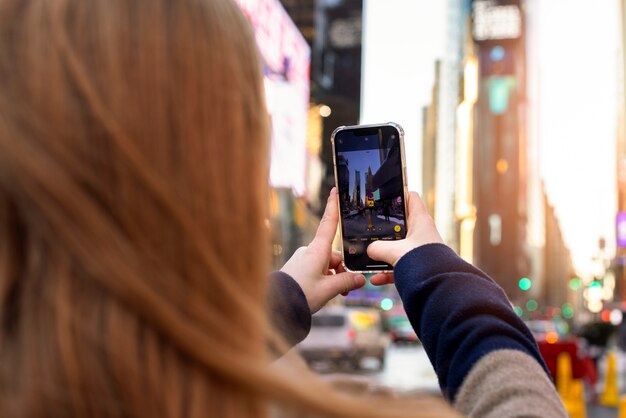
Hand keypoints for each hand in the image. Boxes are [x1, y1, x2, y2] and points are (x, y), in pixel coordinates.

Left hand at [280, 188, 365, 312]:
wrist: (277, 306)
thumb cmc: (301, 294)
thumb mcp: (329, 290)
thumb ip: (346, 282)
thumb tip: (360, 279)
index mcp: (317, 250)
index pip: (328, 223)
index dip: (332, 206)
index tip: (333, 190)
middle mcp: (309, 251)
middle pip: (334, 255)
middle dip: (342, 270)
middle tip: (345, 290)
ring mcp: (303, 260)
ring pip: (326, 265)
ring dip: (333, 278)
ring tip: (334, 295)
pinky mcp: (298, 269)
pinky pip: (317, 271)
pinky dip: (324, 280)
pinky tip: (324, 294)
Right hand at [366, 191, 443, 285]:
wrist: (438, 287)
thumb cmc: (422, 263)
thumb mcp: (394, 251)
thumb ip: (378, 248)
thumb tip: (369, 250)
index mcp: (420, 221)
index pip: (411, 198)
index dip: (399, 194)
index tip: (384, 196)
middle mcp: (421, 233)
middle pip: (401, 224)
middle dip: (385, 228)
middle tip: (370, 227)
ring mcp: (419, 250)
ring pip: (398, 247)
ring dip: (384, 253)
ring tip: (370, 257)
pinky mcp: (418, 266)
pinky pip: (399, 266)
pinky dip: (387, 272)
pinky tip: (375, 279)